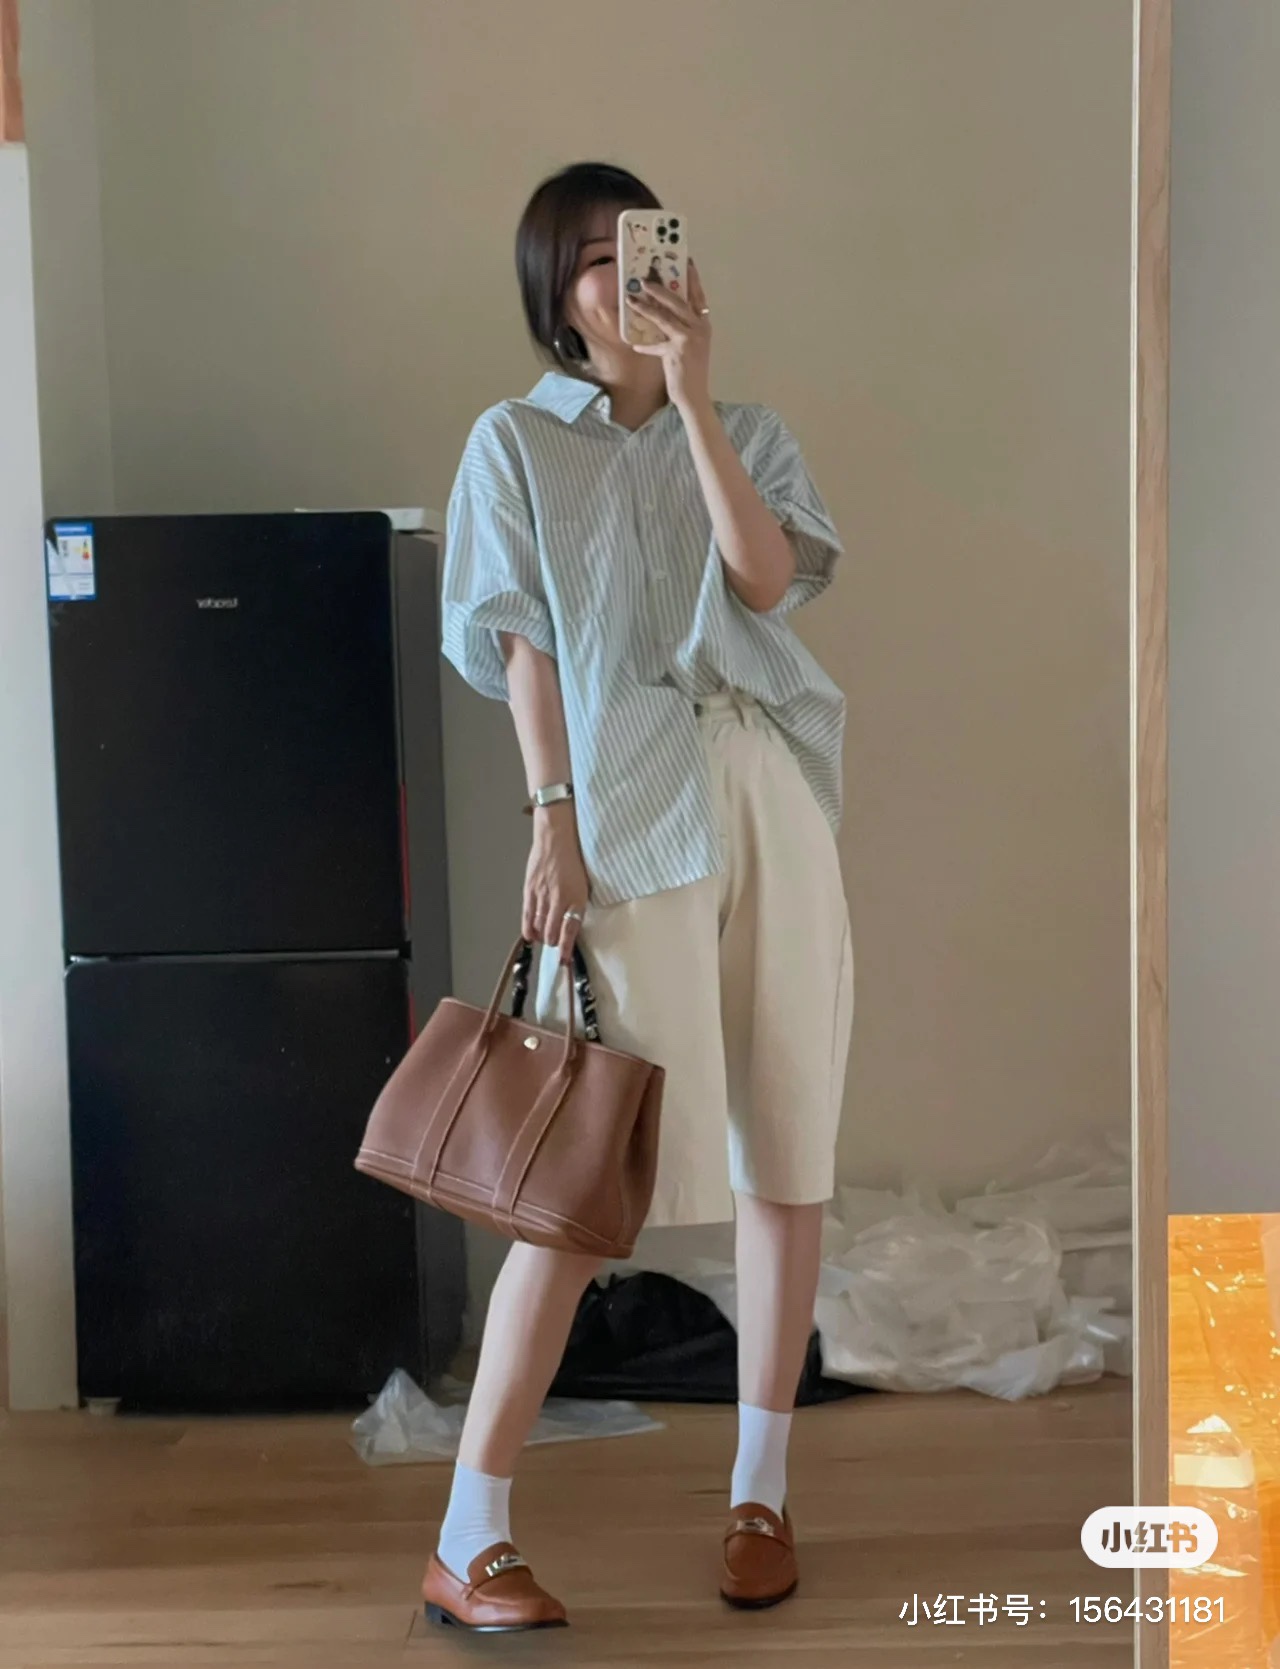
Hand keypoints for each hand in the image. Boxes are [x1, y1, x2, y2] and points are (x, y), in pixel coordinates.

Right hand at [522, 805, 589, 963]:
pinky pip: (527, 916)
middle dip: (552, 943)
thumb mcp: (583, 884)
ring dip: (541, 936)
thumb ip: (576, 905)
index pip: (569, 930)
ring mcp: (542, 896)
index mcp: (576, 898)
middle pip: (551, 933)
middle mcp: (559, 899)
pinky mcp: (529, 891)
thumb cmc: (573, 859)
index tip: (564, 960)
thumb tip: (571, 924)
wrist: (556, 838)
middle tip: (554, 943)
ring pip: (538, 927)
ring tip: (543, 937)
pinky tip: (530, 934)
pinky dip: (528, 929)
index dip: (566, 949)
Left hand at [625, 260, 711, 414]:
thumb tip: (659, 314)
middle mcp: (700, 328)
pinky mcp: (677, 351)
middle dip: (661, 288)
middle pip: (679, 301)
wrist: (695, 395)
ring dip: (646, 308)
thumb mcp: (689, 345)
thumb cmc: (690, 370)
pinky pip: (656, 344)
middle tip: (645, 279)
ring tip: (631, 298)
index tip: (685, 261)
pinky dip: (645, 346)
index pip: (698, 295)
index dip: (692, 278)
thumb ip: (679, 328)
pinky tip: (636, 345)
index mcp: (704, 324)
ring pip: (665, 318)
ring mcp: (690, 339)